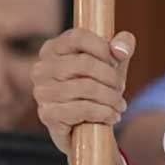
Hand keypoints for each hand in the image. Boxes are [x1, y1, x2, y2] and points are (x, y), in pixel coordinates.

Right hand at [33, 28, 133, 164]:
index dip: (103, 48)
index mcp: (53, 49)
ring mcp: (42, 92)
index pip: (78, 37)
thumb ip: (123, 44)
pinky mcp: (47, 115)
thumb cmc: (99, 86)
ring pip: (86, 87)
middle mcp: (41, 69)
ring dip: (111, 98)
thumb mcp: (113, 62)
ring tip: (119, 105)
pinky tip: (112, 116)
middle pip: (85, 63)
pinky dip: (103, 113)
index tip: (116, 61)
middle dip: (111, 77)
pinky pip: (82, 109)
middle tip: (120, 89)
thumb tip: (120, 49)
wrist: (88, 127)